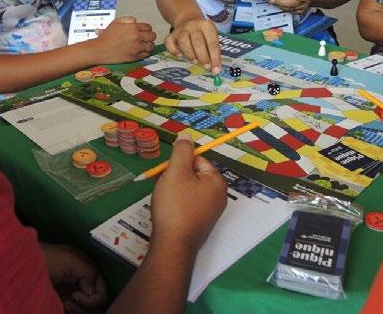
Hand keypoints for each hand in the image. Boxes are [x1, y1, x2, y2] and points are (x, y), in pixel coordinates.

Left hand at [41, 243, 106, 312]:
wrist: (23, 267)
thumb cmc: (47, 260)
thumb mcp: (70, 259)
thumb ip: (88, 271)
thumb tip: (92, 291)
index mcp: (87, 271)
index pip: (102, 289)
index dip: (95, 296)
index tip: (78, 293)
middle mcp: (82, 284)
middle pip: (98, 302)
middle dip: (88, 305)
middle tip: (71, 299)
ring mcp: (72, 296)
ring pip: (88, 311)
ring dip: (80, 310)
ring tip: (65, 303)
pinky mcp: (62, 304)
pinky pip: (77, 312)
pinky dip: (74, 312)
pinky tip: (62, 306)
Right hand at [91, 17, 155, 63]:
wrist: (100, 49)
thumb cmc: (107, 36)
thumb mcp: (116, 22)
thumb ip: (128, 19)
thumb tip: (136, 21)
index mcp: (133, 28)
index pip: (148, 27)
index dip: (146, 29)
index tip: (143, 31)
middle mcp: (137, 37)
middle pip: (152, 36)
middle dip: (149, 36)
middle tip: (145, 38)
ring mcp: (137, 48)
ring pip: (151, 46)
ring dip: (148, 45)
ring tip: (143, 44)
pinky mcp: (135, 57)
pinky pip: (146, 54)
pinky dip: (145, 52)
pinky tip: (140, 51)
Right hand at [151, 132, 227, 252]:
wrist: (172, 246)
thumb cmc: (175, 206)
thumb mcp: (176, 171)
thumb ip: (182, 151)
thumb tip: (186, 136)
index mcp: (217, 182)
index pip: (198, 160)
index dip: (180, 164)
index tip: (168, 174)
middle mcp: (218, 197)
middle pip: (193, 175)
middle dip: (176, 178)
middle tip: (164, 187)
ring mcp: (210, 212)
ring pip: (188, 190)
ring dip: (173, 191)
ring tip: (164, 200)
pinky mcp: (199, 224)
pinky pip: (187, 205)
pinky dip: (176, 205)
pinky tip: (166, 212)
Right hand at [165, 17, 221, 73]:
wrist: (188, 20)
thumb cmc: (202, 33)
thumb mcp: (211, 37)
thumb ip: (212, 51)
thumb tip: (213, 68)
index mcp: (207, 25)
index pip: (213, 43)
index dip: (215, 58)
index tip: (216, 70)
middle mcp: (194, 25)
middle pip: (198, 42)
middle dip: (203, 57)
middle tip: (206, 66)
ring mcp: (182, 29)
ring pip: (184, 42)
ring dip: (191, 55)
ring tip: (195, 60)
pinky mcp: (172, 34)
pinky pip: (170, 43)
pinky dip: (174, 51)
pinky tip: (180, 55)